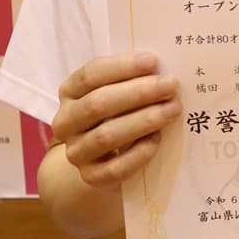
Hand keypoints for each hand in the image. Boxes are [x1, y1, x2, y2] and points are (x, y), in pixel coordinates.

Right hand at [52, 51, 180, 190]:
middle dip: (138, 93)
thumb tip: (162, 69)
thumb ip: (131, 80)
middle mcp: (66, 122)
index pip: (90, 75)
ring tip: (172, 109)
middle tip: (170, 85)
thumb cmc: (116, 114)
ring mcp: (76, 151)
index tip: (153, 61)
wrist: (103, 159)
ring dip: (143, 121)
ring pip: (106, 136)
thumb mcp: (117, 92)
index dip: (121, 67)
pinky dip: (138, 153)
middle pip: (97, 104)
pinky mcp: (90, 176)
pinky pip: (115, 168)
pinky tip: (157, 139)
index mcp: (70, 92)